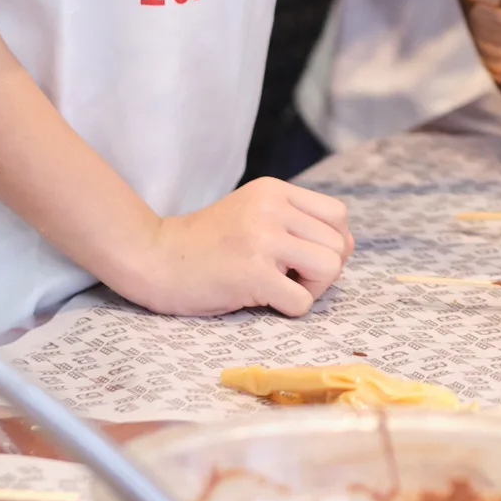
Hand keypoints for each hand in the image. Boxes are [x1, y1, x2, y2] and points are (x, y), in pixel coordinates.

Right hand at [119, 178, 354, 317]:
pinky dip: (290, 310)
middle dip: (322, 271)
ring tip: (279, 288)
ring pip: (330, 268)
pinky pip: (302, 301)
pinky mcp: (252, 273)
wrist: (153, 258)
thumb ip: (296, 222)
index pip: (338, 215)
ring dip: (312, 289)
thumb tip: (347, 247)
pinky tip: (262, 300)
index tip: (301, 258)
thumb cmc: (204, 244)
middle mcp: (272, 208)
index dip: (331, 243)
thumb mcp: (252, 214)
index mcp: (275, 191)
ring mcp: (263, 239)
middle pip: (339, 244)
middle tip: (288, 278)